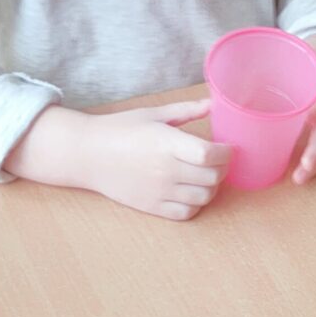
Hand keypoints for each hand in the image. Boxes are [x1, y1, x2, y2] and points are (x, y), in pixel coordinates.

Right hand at [76, 103, 229, 219]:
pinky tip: (192, 191)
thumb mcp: (153, 114)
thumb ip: (186, 110)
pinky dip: (196, 205)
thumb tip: (212, 104)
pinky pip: (186, 213)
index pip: (209, 154)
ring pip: (203, 197)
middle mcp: (165, 170)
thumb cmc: (120, 129)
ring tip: (207, 175)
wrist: (88, 154)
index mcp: (166, 143)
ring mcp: (159, 191)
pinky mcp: (152, 207)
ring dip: (212, 187)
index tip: (227, 147)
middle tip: (219, 160)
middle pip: (212, 177)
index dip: (226, 152)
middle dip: (223, 168)